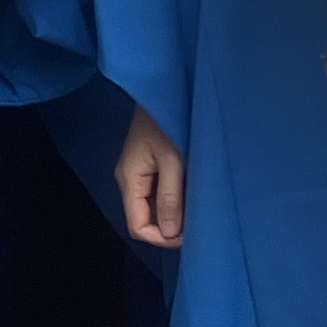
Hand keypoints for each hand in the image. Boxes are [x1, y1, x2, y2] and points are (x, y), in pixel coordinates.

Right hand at [115, 109, 186, 249]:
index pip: (137, 226)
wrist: (166, 88)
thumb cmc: (169, 121)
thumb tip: (169, 234)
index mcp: (129, 179)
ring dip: (173, 213)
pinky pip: (157, 192)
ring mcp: (137, 171)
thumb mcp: (173, 160)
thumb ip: (171, 197)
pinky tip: (190, 195)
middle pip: (143, 218)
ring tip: (197, 210)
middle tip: (198, 224)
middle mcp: (129, 179)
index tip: (190, 236)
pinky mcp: (148, 164)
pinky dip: (173, 199)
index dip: (161, 238)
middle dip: (169, 227)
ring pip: (151, 206)